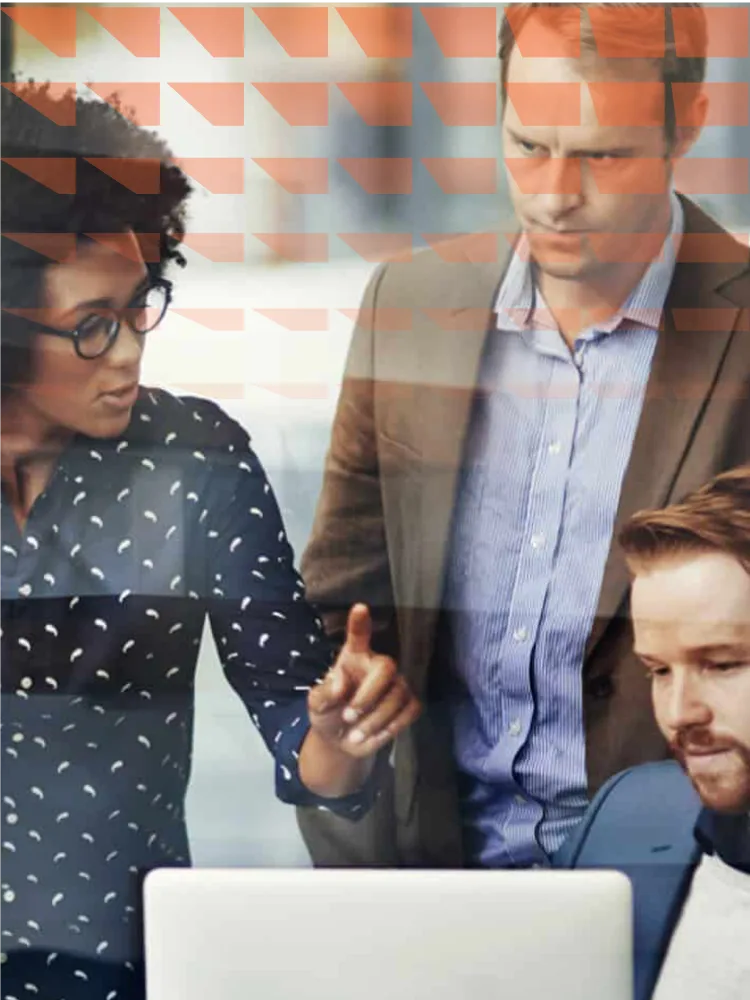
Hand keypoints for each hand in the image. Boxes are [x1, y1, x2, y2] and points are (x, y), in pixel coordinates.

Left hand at [307, 603, 420, 758]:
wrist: (341, 741)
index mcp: (353, 658)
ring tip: (354, 733)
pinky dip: (392, 726)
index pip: (358, 636)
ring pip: (398, 695)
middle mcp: (377, 666)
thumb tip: (340, 685)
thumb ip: (323, 693)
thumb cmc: (328, 713)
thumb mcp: (316, 704)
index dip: (360, 623)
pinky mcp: (409, 704)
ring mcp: (396, 684)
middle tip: (347, 716)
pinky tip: (374, 734)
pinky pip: (411, 709)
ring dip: (374, 720)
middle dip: (369, 695)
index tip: (360, 608)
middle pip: (387, 667)